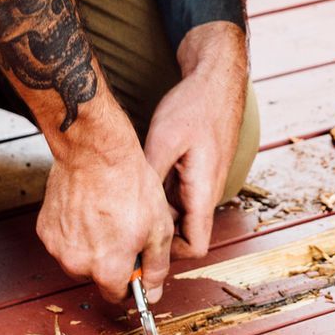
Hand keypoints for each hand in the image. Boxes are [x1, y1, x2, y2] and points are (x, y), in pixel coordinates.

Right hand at [36, 128, 175, 302]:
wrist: (95, 152)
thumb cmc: (129, 185)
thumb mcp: (158, 229)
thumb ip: (156, 267)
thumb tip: (151, 294)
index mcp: (107, 269)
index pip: (117, 295)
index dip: (130, 281)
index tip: (135, 265)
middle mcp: (77, 264)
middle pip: (96, 277)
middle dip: (110, 262)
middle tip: (122, 231)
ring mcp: (57, 247)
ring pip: (78, 259)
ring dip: (91, 247)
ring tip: (105, 217)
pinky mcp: (45, 229)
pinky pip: (63, 241)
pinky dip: (74, 232)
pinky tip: (88, 210)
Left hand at [145, 23, 247, 262]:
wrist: (217, 79)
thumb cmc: (194, 106)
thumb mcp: (164, 140)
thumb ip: (150, 176)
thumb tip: (129, 211)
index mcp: (203, 192)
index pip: (195, 247)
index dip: (169, 255)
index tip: (138, 247)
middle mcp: (206, 193)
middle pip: (182, 235)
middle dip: (154, 237)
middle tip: (117, 226)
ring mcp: (201, 183)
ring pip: (176, 216)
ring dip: (154, 215)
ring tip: (121, 202)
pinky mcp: (195, 172)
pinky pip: (176, 197)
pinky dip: (157, 197)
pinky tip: (134, 181)